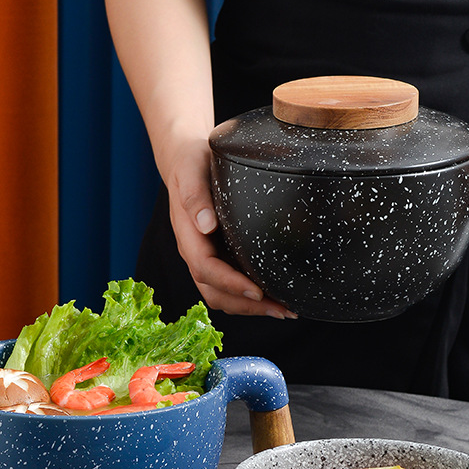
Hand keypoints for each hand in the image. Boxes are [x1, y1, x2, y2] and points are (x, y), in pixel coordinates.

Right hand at [161, 138, 296, 318]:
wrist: (185, 158)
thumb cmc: (191, 163)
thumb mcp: (192, 171)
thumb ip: (196, 197)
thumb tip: (206, 224)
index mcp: (188, 234)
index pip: (206, 269)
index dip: (231, 284)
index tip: (256, 291)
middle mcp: (195, 251)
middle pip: (215, 292)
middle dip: (247, 306)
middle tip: (282, 310)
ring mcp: (205, 256)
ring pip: (221, 295)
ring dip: (250, 308)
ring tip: (283, 310)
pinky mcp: (217, 256)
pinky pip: (228, 287)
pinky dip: (248, 298)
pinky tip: (272, 297)